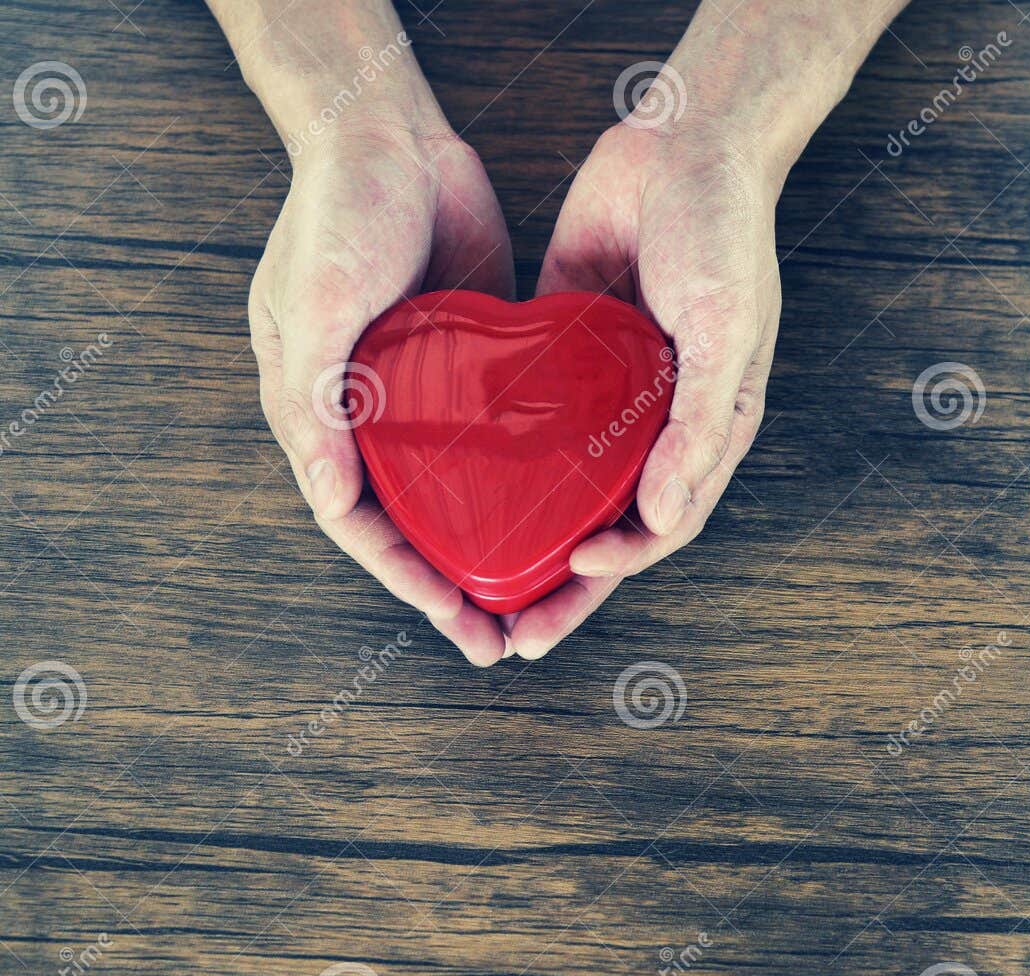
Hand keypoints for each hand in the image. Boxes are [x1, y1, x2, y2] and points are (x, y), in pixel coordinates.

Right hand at [249, 120, 514, 665]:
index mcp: (319, 414)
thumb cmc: (335, 212)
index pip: (363, 522)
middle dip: (455, 584)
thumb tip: (329, 500)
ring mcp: (424, 392)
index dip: (408, 580)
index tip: (457, 623)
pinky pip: (497, 435)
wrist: (388, 133)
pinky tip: (567, 505)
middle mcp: (370, 415)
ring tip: (543, 590)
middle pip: (415, 521)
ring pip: (459, 489)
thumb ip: (315, 401)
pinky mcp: (472, 362)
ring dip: (494, 542)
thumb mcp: (314, 304)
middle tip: (505, 639)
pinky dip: (522, 475)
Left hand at [507, 122, 780, 658]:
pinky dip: (500, 450)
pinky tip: (454, 477)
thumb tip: (660, 521)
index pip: (659, 524)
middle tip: (509, 635)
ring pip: (561, 481)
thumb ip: (697, 428)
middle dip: (561, 586)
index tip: (571, 577)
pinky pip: (530, 412)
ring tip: (472, 578)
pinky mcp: (563, 347)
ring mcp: (605, 389)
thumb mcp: (726, 334)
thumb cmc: (726, 235)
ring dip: (524, 532)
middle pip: (603, 524)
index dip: (619, 565)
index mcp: (704, 430)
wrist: (686, 140)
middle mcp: (653, 422)